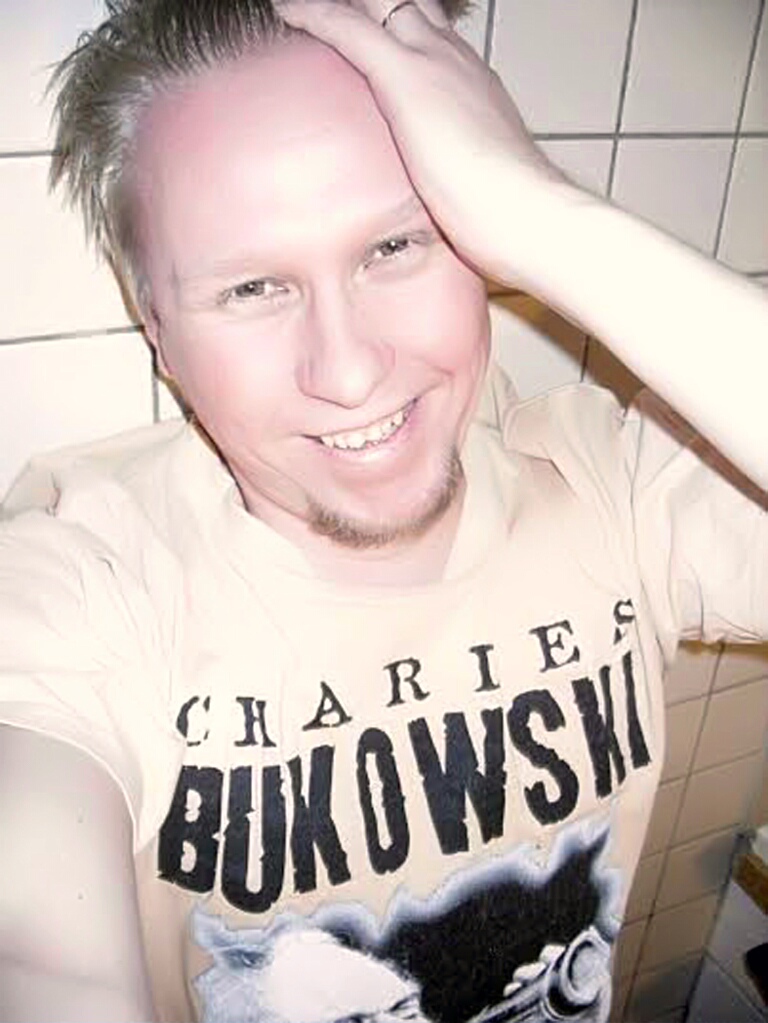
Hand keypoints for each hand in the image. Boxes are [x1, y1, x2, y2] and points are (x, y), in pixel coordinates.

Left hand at [277, 0, 573, 286]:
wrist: (526, 213)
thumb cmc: (511, 217)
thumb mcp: (478, 187)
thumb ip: (459, 183)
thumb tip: (452, 213)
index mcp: (475, 86)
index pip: (434, 39)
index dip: (407, 34)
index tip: (384, 42)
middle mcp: (457, 62)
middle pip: (409, 7)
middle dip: (377, 7)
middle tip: (349, 14)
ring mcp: (433, 62)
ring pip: (382, 4)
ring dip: (349, 6)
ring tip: (307, 9)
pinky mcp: (405, 76)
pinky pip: (348, 27)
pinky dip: (314, 14)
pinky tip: (286, 9)